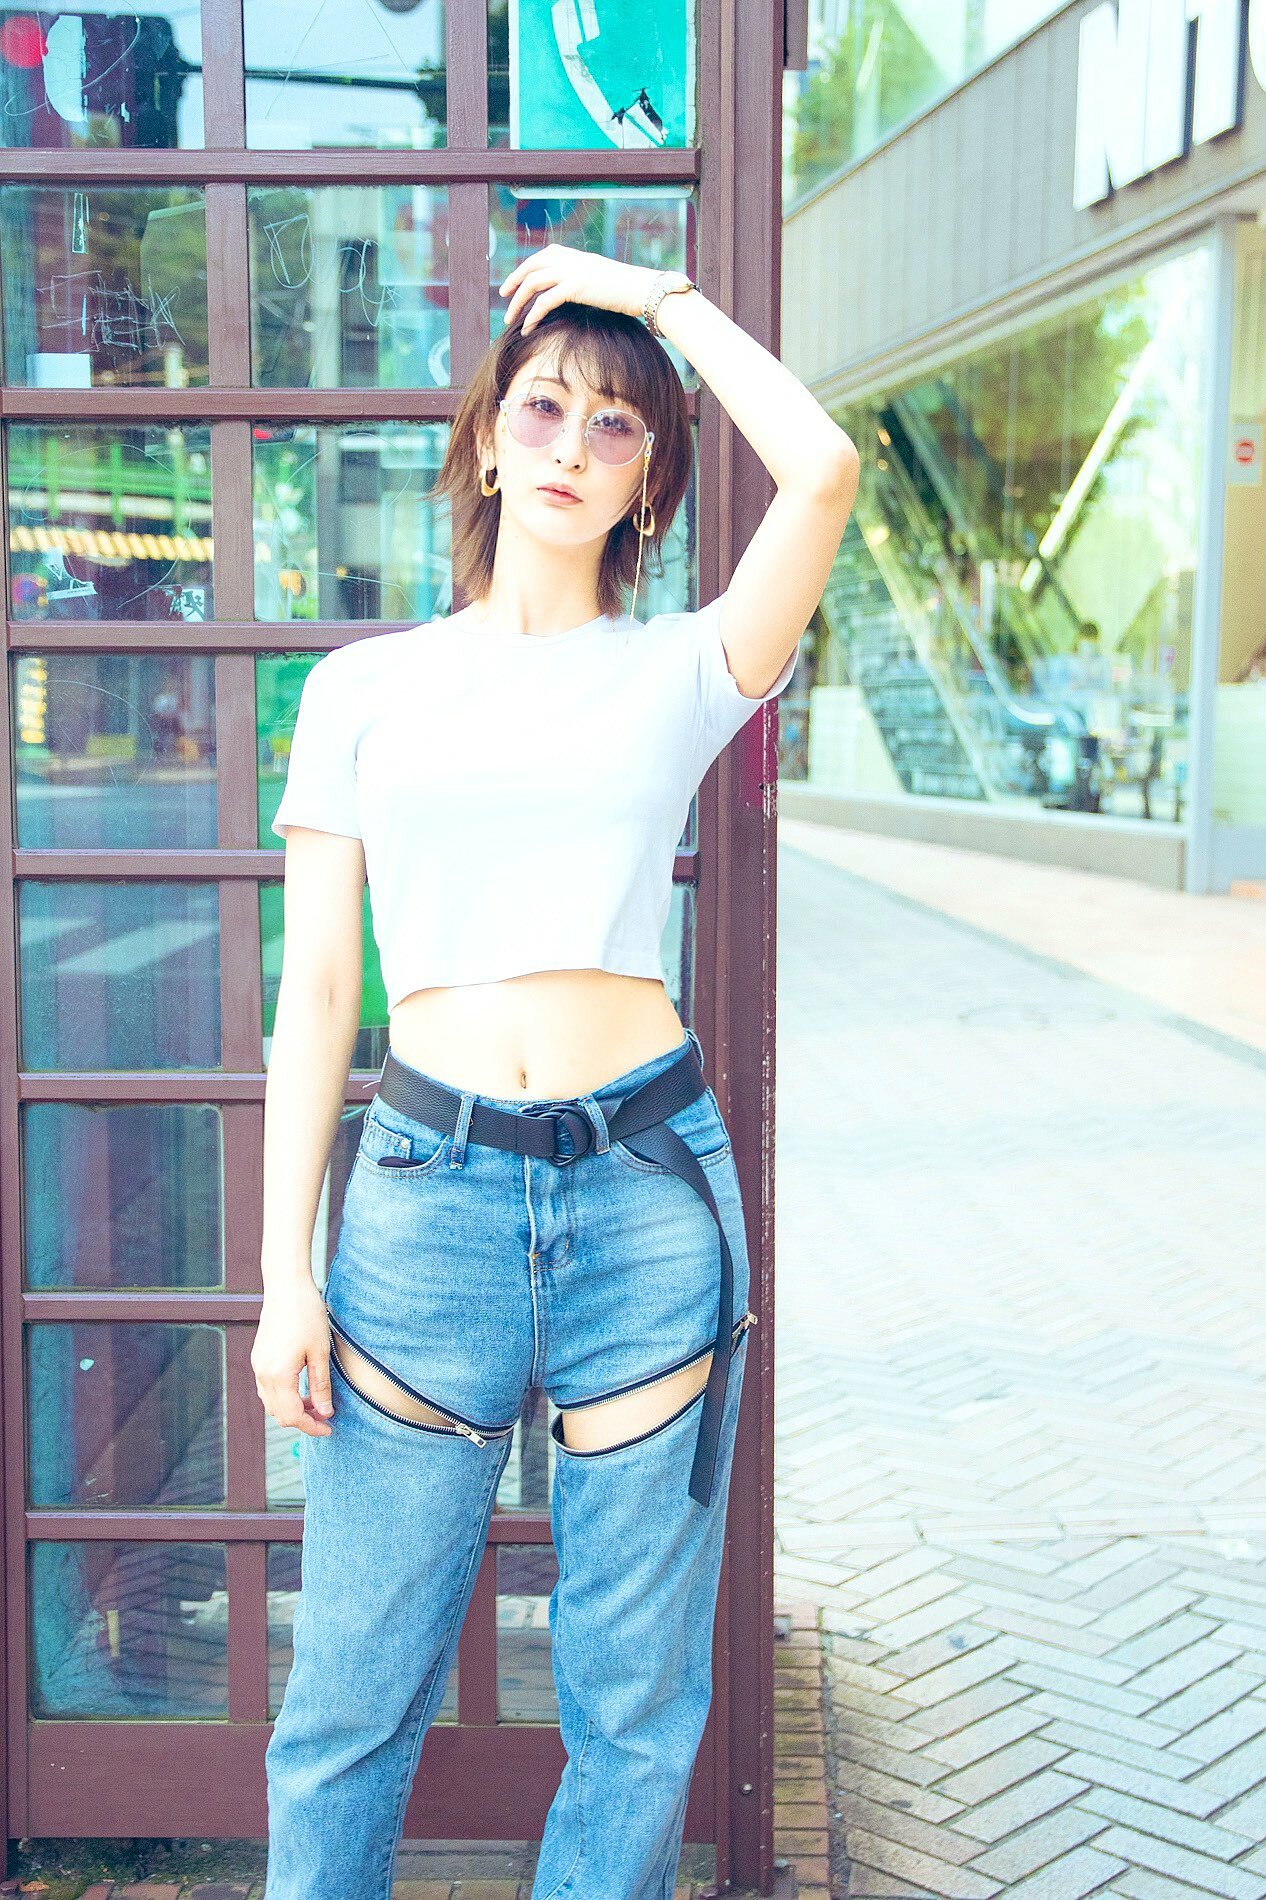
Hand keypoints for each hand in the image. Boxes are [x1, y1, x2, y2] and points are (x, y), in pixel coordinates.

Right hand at [251, 1276, 336, 1437]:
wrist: (287, 1287)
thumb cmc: (307, 1316)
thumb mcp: (320, 1353)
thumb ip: (321, 1386)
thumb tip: (325, 1412)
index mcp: (278, 1375)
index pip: (292, 1416)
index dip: (311, 1427)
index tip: (329, 1428)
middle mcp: (262, 1374)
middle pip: (279, 1414)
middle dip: (302, 1420)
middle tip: (326, 1416)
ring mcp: (257, 1366)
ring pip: (271, 1403)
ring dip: (292, 1409)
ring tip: (316, 1402)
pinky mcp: (258, 1358)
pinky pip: (267, 1389)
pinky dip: (284, 1396)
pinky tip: (301, 1388)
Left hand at [498, 244, 657, 334]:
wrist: (643, 289)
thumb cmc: (627, 289)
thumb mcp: (601, 278)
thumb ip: (584, 279)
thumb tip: (574, 291)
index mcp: (576, 255)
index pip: (543, 255)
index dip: (525, 266)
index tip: (515, 280)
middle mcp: (571, 259)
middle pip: (531, 266)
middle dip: (514, 281)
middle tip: (504, 296)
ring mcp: (572, 271)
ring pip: (533, 283)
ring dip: (518, 302)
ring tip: (510, 319)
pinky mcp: (576, 287)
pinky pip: (544, 301)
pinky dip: (532, 315)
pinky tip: (528, 328)